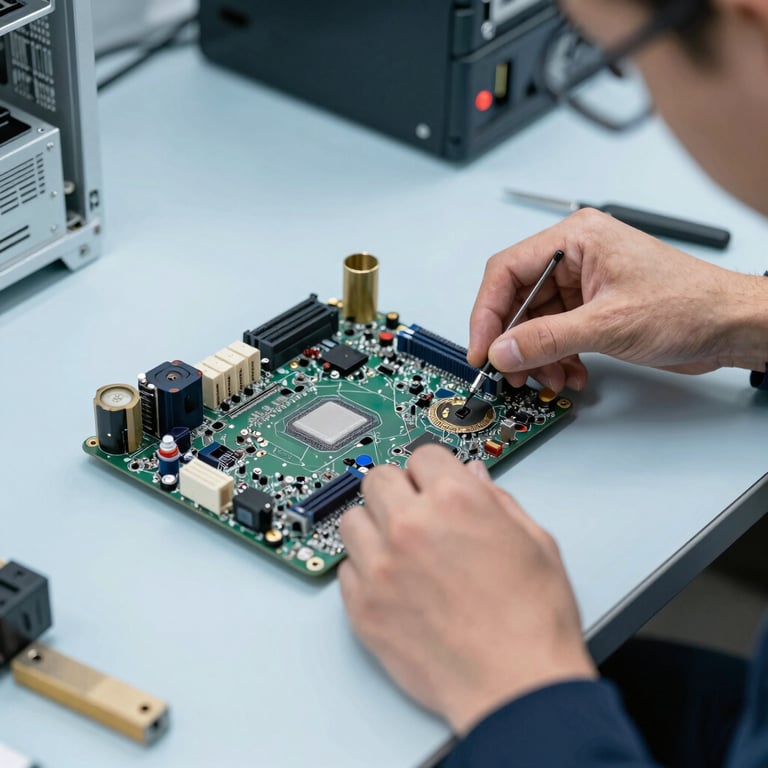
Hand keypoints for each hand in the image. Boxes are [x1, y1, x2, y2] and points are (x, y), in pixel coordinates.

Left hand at [338, 446, 595, 734]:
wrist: (517, 688)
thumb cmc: (533, 622)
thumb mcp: (535, 541)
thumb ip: (496, 499)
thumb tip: (472, 476)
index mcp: (457, 500)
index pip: (423, 455)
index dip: (433, 471)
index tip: (432, 485)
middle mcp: (411, 526)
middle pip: (379, 479)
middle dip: (398, 492)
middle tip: (415, 514)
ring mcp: (381, 567)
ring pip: (353, 520)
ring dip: (374, 527)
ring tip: (400, 551)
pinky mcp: (362, 607)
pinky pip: (345, 569)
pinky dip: (364, 572)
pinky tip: (393, 585)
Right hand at [468, 209, 767, 391]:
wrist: (731, 326)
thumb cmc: (690, 305)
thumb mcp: (609, 324)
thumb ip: (548, 339)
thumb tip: (503, 349)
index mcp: (576, 239)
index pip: (507, 270)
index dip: (487, 313)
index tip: (482, 348)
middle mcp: (575, 257)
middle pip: (517, 299)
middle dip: (514, 341)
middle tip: (510, 371)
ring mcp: (584, 284)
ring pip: (535, 322)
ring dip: (537, 356)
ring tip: (548, 379)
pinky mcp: (593, 308)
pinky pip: (556, 335)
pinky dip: (557, 359)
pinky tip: (570, 375)